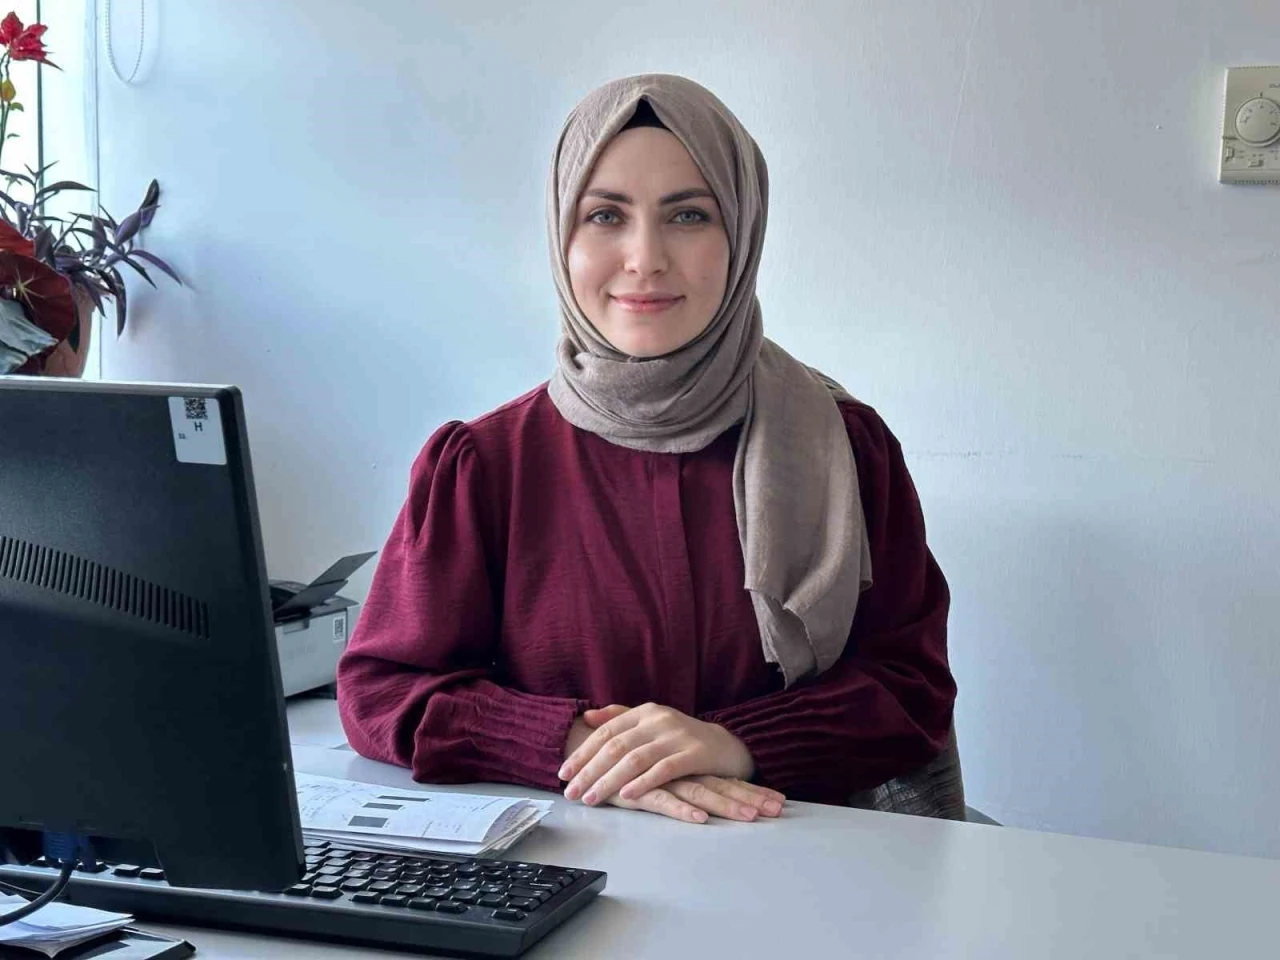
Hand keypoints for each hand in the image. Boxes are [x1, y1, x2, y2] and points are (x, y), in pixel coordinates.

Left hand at [559, 702, 756, 806]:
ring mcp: (677, 736)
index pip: (606, 731)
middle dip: (589, 771)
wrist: (728, 745)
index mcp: (645, 711)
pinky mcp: (694, 754)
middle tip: (570, 792)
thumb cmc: (684, 738)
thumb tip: (587, 715)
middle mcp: (658, 719)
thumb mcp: (652, 722)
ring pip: (635, 759)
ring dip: (609, 781)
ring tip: (591, 798)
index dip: (583, 752)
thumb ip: (621, 716)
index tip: (563, 773)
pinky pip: (663, 769)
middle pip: (616, 746)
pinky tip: (626, 795)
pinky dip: (642, 782)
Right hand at [603, 775, 785, 823]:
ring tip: (751, 817)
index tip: (779, 801)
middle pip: (720, 785)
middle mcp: (678, 771)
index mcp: (685, 767)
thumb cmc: (621, 764)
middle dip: (750, 799)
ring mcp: (659, 778)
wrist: (583, 748)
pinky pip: (662, 800)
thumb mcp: (657, 772)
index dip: (751, 789)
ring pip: (699, 792)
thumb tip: (703, 793)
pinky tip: (699, 818)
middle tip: (777, 810)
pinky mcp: (638, 790)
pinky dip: (681, 809)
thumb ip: (676, 775)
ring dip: (726, 805)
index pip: (724, 778)